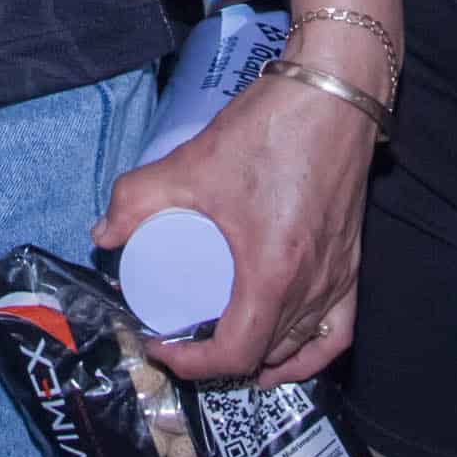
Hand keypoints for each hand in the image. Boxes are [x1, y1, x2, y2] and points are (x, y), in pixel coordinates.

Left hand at [92, 68, 379, 387]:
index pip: (235, 352)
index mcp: (273, 273)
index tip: (163, 344)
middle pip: (264, 354)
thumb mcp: (189, 164)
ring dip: (259, 358)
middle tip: (181, 336)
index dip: (192, 363)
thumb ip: (136, 198)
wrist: (331, 93)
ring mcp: (337, 278)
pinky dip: (311, 353)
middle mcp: (311, 286)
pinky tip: (287, 353)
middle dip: (216, 358)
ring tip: (221, 345)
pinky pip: (337, 332)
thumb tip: (104, 235)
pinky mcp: (352, 263)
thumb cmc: (269, 128)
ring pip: (299, 346)